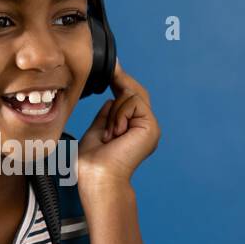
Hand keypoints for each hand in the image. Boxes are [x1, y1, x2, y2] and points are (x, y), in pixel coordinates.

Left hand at [75, 59, 159, 189]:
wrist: (98, 176)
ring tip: (110, 134)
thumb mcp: (98, 129)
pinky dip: (120, 114)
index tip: (112, 67)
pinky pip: (134, 102)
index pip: (130, 98)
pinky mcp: (151, 126)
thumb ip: (107, 114)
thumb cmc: (93, 162)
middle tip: (110, 81)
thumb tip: (111, 98)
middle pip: (135, 91)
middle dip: (119, 85)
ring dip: (114, 111)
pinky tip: (116, 132)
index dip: (120, 81)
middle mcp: (144, 127)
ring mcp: (149, 126)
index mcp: (133, 129)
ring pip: (132, 95)